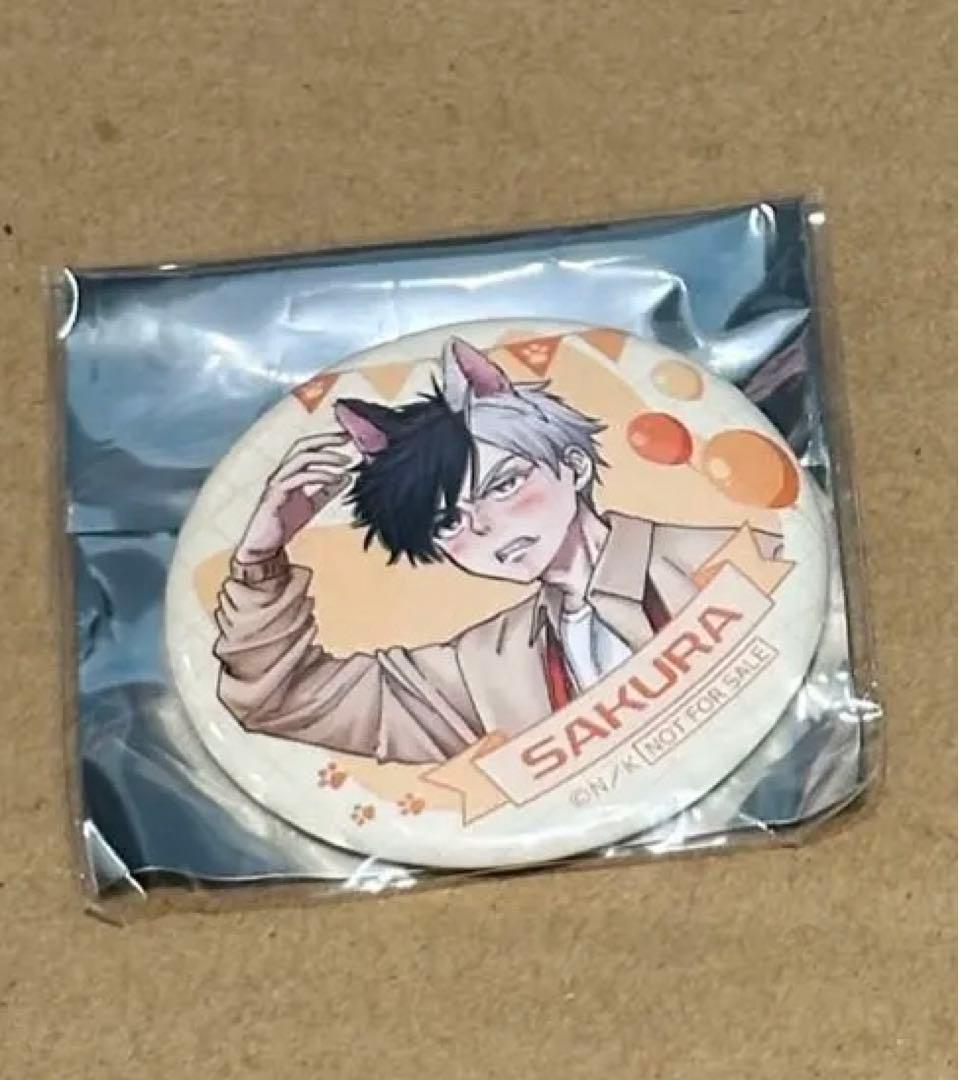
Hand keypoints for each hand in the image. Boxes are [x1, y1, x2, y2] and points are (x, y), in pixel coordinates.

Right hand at [235, 432, 353, 562]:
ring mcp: (276, 482)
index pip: (308, 447)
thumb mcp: (312, 505)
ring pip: (300, 458)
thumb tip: (347, 477)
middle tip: (348, 439)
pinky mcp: (274, 496)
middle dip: (326, 440)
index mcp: (290, 472)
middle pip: (302, 445)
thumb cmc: (284, 523)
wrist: (264, 546)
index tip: (349, 436)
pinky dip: (318, 476)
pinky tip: (334, 479)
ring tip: (345, 462)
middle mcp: (282, 473)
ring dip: (325, 457)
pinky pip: (297, 479)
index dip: (327, 439)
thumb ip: (327, 491)